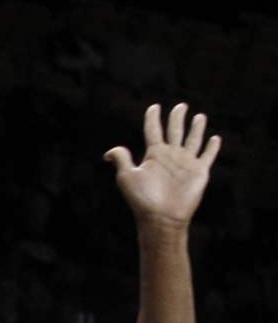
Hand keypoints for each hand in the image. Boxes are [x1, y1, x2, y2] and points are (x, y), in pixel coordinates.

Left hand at [104, 103, 220, 229]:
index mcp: (154, 154)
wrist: (161, 216)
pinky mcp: (200, 171)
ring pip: (192, 140)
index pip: (153, 131)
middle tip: (181, 106)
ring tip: (199, 116)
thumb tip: (108, 153)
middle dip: (177, 117)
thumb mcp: (127, 176)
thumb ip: (121, 159)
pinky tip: (214, 138)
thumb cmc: (143, 198)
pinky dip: (212, 147)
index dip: (153, 118)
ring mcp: (186, 163)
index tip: (154, 107)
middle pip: (174, 131)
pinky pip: (207, 156)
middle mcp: (170, 156)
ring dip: (196, 128)